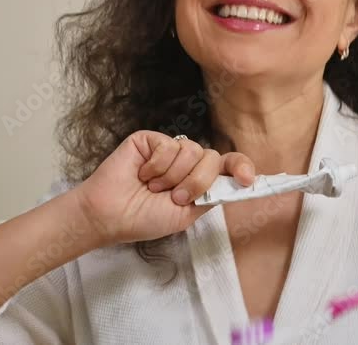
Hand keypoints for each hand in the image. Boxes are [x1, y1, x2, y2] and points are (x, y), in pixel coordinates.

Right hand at [73, 130, 254, 245]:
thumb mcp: (186, 215)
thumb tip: (239, 182)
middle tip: (173, 197)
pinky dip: (157, 165)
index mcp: (200, 179)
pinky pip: (169, 145)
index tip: (247, 180)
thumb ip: (211, 196)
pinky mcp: (152, 140)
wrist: (111, 215)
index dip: (241, 168)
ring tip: (153, 187)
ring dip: (172, 176)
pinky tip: (143, 174)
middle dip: (196, 182)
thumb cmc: (144, 218)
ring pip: (192, 151)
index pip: (229, 166)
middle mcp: (189, 162)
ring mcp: (171, 149)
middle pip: (212, 159)